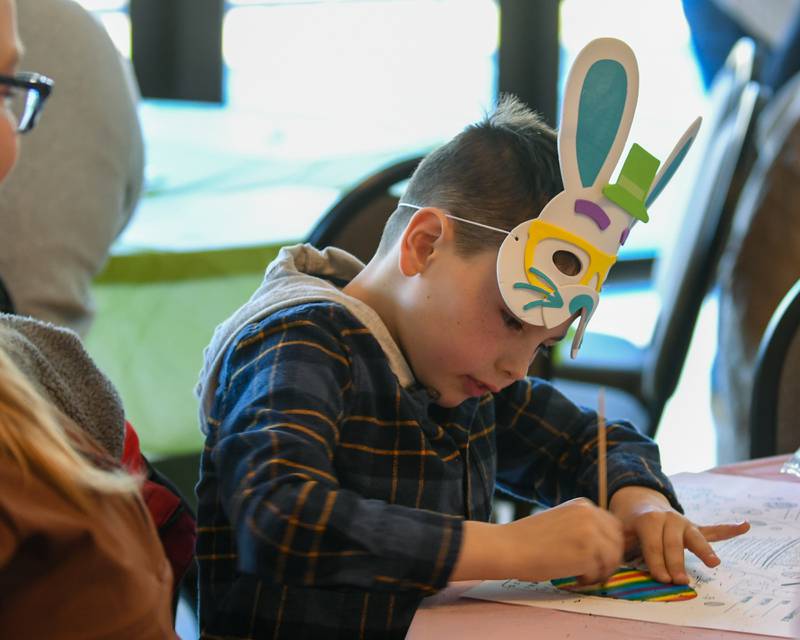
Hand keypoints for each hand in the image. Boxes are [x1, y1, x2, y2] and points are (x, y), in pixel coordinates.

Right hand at [452, 497, 623, 583]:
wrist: (508, 547)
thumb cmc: (529, 539)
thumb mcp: (560, 520)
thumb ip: (582, 526)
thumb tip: (607, 545)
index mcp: (583, 505)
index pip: (613, 526)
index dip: (608, 545)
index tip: (595, 557)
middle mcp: (590, 514)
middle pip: (618, 542)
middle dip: (609, 559)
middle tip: (592, 570)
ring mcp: (590, 533)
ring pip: (613, 559)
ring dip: (601, 571)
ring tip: (580, 574)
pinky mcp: (587, 554)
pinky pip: (600, 573)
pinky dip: (589, 580)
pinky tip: (572, 577)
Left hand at [609, 486, 750, 583]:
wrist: (638, 501)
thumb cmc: (628, 522)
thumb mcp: (619, 530)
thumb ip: (620, 544)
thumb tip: (612, 561)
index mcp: (648, 519)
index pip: (653, 543)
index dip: (656, 561)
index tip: (660, 578)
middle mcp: (668, 518)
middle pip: (674, 543)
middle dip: (676, 563)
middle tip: (679, 581)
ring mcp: (683, 523)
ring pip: (695, 537)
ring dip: (704, 550)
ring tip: (713, 562)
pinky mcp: (694, 528)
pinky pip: (712, 529)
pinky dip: (728, 529)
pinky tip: (744, 525)